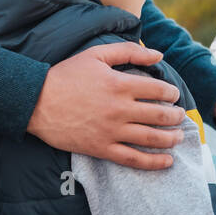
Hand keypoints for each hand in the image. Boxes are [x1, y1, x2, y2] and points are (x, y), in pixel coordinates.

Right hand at [26, 43, 187, 169]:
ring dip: (170, 139)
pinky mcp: (101, 148)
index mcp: (120, 84)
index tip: (173, 95)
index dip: (171, 93)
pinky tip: (166, 161)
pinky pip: (133, 159)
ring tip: (178, 138)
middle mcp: (119, 109)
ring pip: (151, 139)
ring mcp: (111, 131)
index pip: (158, 90)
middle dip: (175, 117)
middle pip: (159, 115)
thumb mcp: (96, 55)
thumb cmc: (66, 75)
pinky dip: (153, 162)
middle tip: (180, 117)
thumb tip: (158, 55)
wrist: (36, 101)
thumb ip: (129, 51)